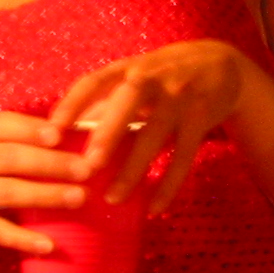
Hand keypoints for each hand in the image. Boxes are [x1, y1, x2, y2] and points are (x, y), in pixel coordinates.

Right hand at [0, 111, 92, 255]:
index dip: (32, 130)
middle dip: (50, 163)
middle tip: (87, 169)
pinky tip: (48, 245)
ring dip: (45, 195)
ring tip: (79, 198)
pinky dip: (21, 239)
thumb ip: (16, 135)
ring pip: (7, 192)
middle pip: (12, 159)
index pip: (5, 127)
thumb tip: (72, 132)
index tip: (61, 134)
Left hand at [48, 40, 258, 213]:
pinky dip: (168, 187)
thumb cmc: (165, 74)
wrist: (223, 64)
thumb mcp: (136, 75)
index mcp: (129, 67)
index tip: (50, 132)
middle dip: (107, 135)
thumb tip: (66, 130)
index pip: (93, 81)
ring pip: (154, 137)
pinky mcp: (200, 120)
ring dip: (133, 171)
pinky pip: (183, 159)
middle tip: (87, 166)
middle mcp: (153, 78)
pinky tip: (153, 209)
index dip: (71, 105)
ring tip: (112, 199)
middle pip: (127, 103)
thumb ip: (104, 100)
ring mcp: (179, 99)